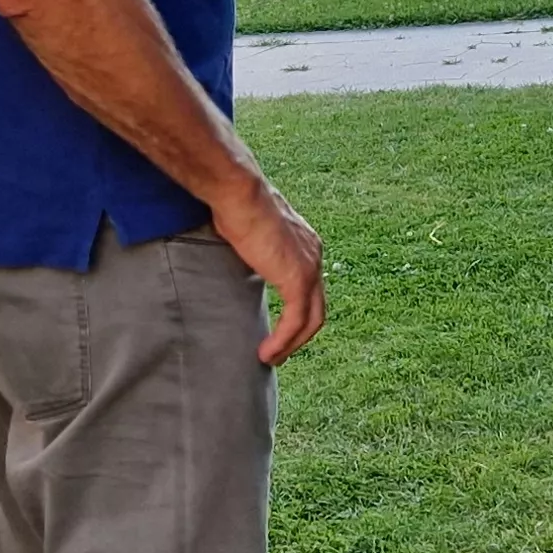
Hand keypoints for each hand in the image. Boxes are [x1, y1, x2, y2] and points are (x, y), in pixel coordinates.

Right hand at [208, 175, 325, 364]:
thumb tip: (244, 262)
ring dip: (291, 344)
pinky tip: (267, 353)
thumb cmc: (236, 205)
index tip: (280, 330)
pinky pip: (295, 321)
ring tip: (271, 359)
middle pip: (316, 308)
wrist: (240, 194)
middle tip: (278, 353)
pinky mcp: (297, 280)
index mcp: (306, 245)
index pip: (310, 289)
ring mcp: (309, 268)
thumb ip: (256, 252)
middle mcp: (314, 256)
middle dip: (299, 336)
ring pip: (310, 320)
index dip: (297, 313)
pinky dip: (283, 341)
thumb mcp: (250, 233)